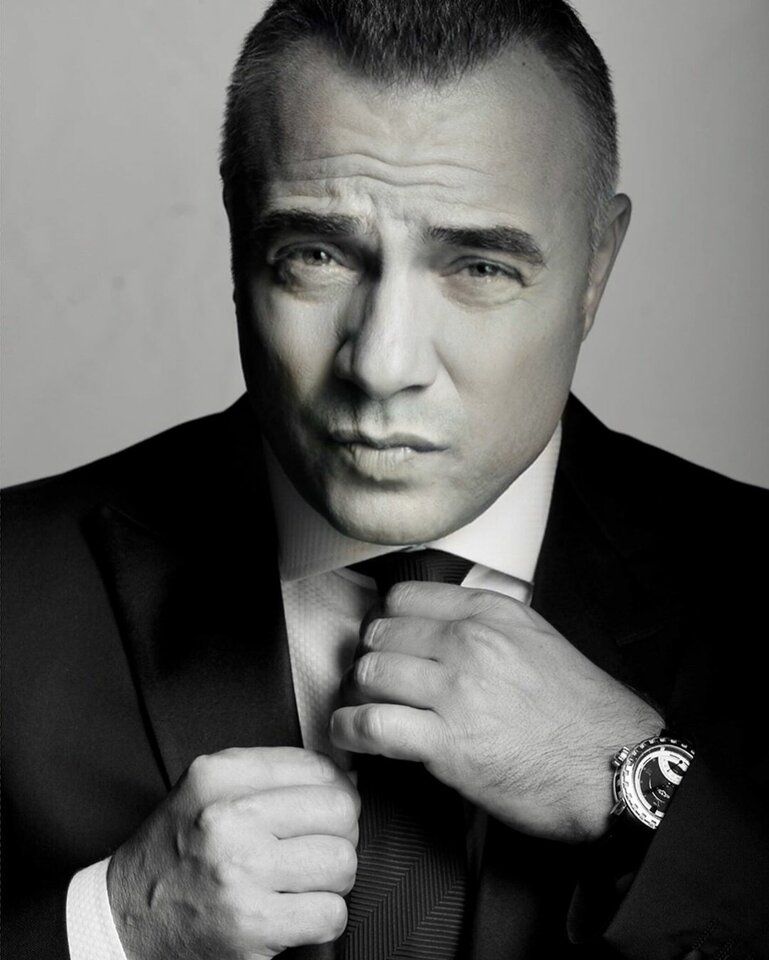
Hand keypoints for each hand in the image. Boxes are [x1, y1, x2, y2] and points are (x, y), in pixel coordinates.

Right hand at [107, 747, 358, 959]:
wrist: (124, 919)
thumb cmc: (175, 853)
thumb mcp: (207, 790)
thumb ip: (270, 774)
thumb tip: (347, 776)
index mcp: (219, 776)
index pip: (318, 768)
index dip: (334, 790)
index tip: (325, 808)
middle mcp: (228, 819)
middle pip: (340, 812)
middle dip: (340, 832)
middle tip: (319, 846)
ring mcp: (240, 873)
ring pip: (342, 862)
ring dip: (333, 878)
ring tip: (304, 881)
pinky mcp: (251, 927)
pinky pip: (331, 914)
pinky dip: (324, 918)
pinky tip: (297, 913)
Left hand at [329, 583, 661, 842]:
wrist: (613, 767)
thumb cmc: (579, 712)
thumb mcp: (535, 640)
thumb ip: (484, 626)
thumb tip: (435, 629)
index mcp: (490, 614)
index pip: (403, 597)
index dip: (383, 621)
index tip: (381, 640)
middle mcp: (469, 644)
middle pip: (380, 634)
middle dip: (367, 658)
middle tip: (368, 679)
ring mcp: (457, 692)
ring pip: (369, 673)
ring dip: (355, 693)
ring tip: (358, 707)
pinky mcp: (447, 743)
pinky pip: (372, 724)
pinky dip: (348, 729)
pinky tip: (349, 734)